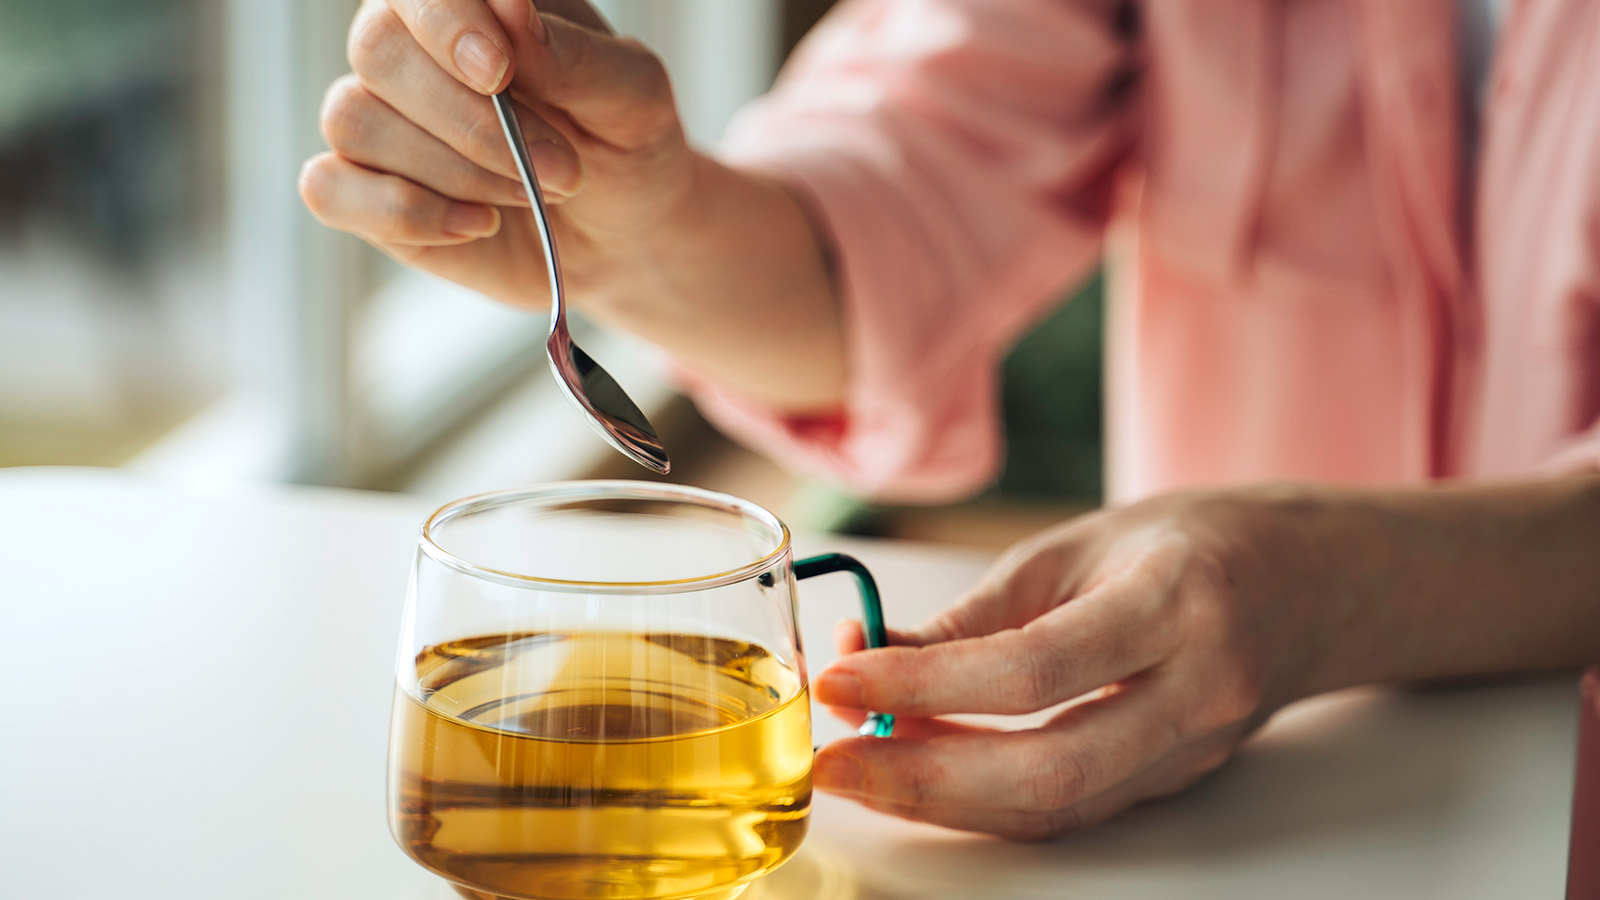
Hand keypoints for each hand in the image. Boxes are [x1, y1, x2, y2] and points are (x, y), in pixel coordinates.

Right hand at [298, 0, 696, 310]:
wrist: (623, 233)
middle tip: (561, 169)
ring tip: (531, 194)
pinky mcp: (363, 193)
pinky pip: (328, 189)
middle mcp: (410, 48)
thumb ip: (575, 55)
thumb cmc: (624, 145)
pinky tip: (478, 225)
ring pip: (355, 120)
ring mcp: (378, 119)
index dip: (445, 20)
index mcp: (471, 4)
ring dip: (456, 170)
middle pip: (378, 49)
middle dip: (472, 121)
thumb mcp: (632, 97)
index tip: (497, 69)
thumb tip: (510, 11)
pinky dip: (405, 213)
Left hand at [810, 489, 1330, 838]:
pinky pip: (1071, 809)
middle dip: (920, 779)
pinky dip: (988, 801)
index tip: (839, 680)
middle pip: (1045, 772)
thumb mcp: (1080, 543)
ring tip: (861, 770)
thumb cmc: (1197, 541)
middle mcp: (1197, 692)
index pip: (1032, 669)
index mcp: (1176, 604)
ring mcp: (1195, 751)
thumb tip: (873, 658)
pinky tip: (926, 775)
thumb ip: (980, 611)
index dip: (922, 686)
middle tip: (832, 762)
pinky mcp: (1177, 782)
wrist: (1316, 584)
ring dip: (943, 801)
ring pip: (1055, 809)